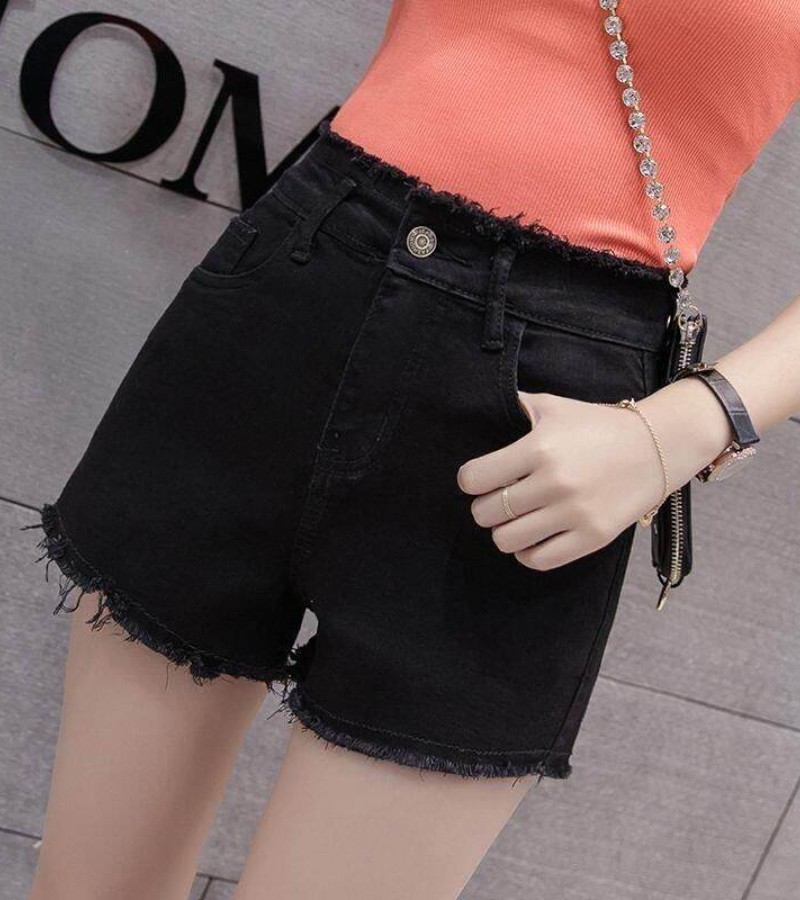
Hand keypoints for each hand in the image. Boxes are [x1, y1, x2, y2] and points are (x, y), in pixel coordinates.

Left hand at [456, 391, 668, 570]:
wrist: (657, 447)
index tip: (479, 479)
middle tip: (498, 500)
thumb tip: (480, 404)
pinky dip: (528, 552)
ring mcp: (574, 512)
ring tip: (515, 520)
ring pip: (506, 540)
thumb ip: (515, 407)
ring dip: (504, 531)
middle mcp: (554, 482)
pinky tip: (534, 537)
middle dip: (485, 508)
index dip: (470, 480)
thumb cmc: (598, 426)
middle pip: (486, 513)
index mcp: (539, 448)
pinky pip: (539, 560)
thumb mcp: (554, 406)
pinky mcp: (592, 537)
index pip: (474, 478)